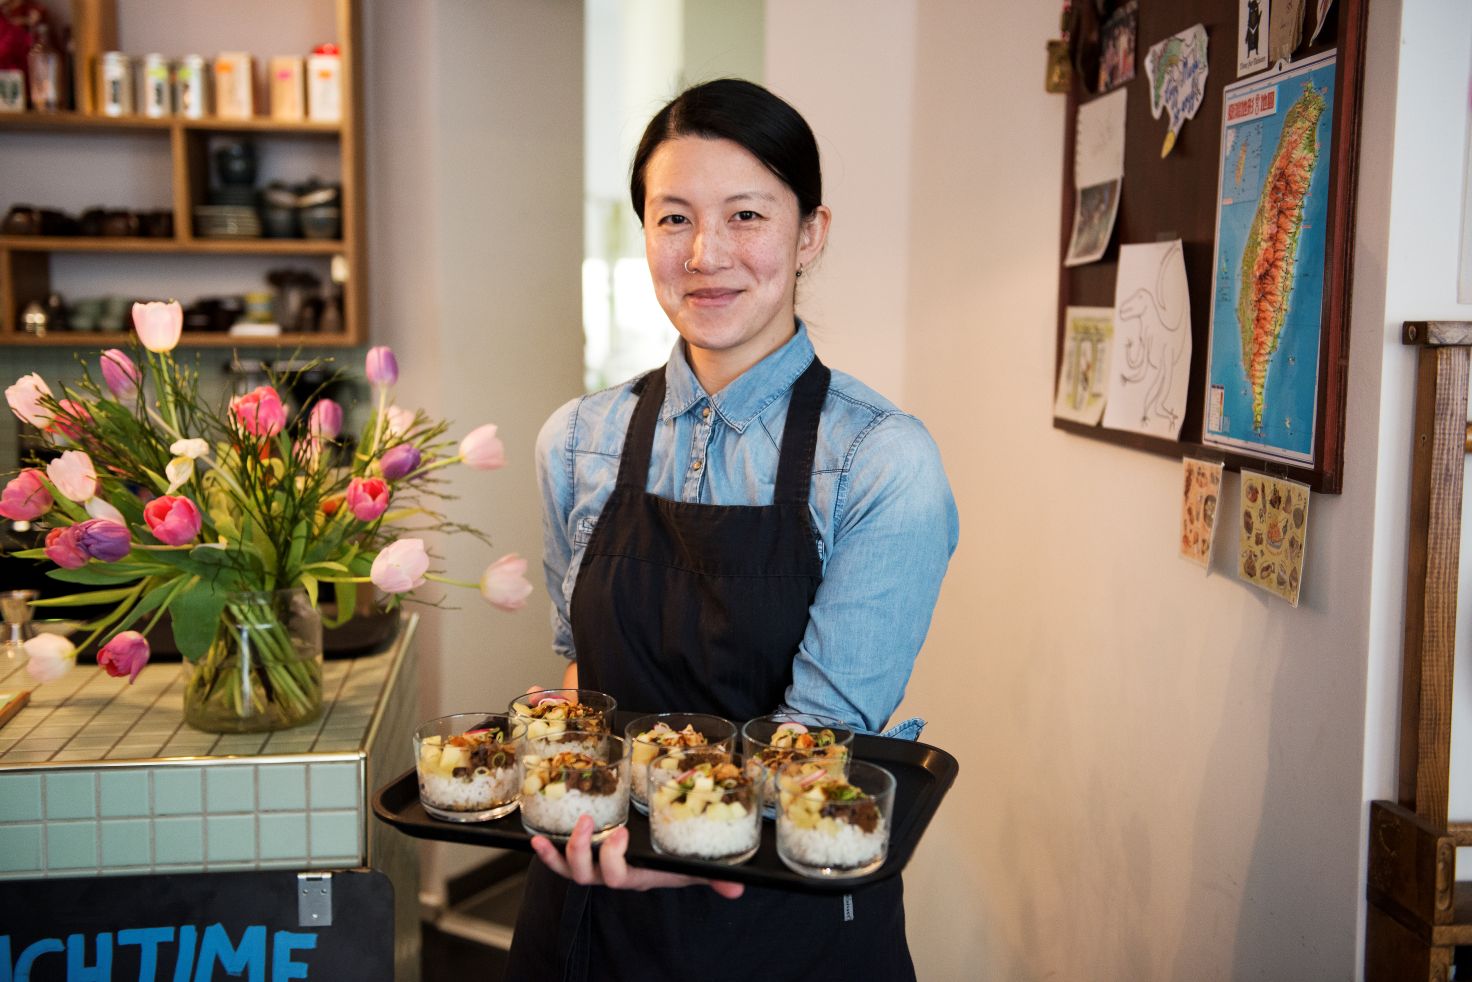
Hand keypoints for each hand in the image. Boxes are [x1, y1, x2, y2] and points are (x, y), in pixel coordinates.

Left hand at [530, 814, 743, 898]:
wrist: (658, 866)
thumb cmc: (673, 864)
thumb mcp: (693, 868)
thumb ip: (713, 876)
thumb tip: (739, 888)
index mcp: (635, 875)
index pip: (617, 877)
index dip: (613, 860)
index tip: (620, 835)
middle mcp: (612, 874)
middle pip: (587, 876)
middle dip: (582, 851)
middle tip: (589, 823)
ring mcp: (595, 867)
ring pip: (572, 870)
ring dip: (564, 849)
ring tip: (572, 821)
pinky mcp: (583, 857)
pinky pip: (558, 863)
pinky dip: (546, 854)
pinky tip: (534, 838)